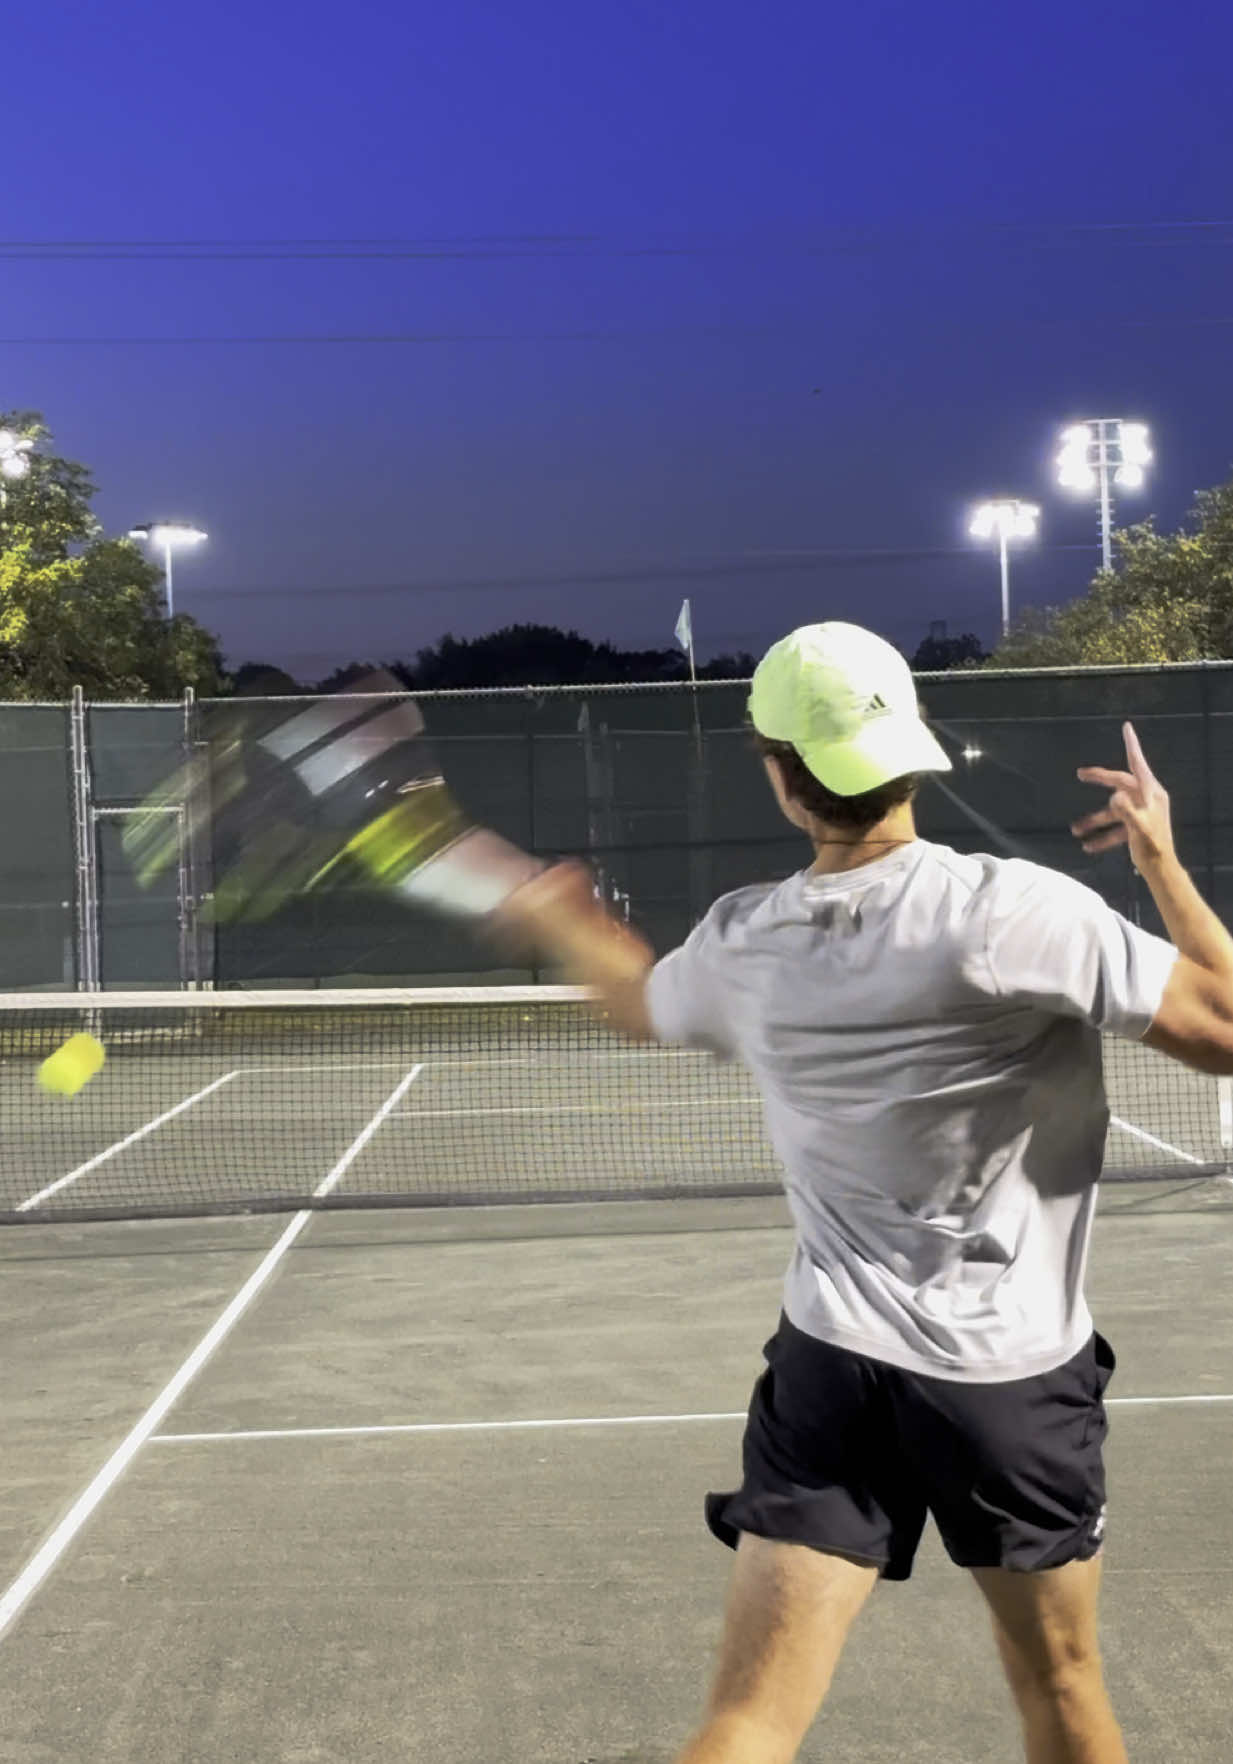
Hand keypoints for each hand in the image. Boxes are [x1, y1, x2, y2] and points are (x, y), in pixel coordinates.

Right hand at [1073, 722, 1174, 872]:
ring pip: (1113, 809)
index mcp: (1150, 793)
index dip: (1131, 744)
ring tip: (1075, 829)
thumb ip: (1126, 811)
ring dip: (1094, 819)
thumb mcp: (1139, 828)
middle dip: (1100, 780)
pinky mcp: (1135, 827)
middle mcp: (1146, 798)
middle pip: (1120, 783)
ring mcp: (1140, 812)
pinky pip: (1115, 827)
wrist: (1161, 870)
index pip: (1138, 764)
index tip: (1126, 726)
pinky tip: (1088, 846)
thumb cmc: (1153, 847)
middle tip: (1080, 774)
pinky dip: (1102, 835)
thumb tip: (1113, 798)